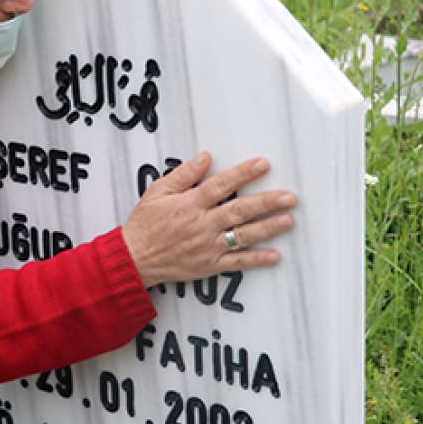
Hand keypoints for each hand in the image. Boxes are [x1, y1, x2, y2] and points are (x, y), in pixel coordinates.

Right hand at [122, 152, 295, 287]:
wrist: (133, 258)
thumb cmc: (144, 224)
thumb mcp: (157, 192)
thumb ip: (183, 175)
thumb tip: (206, 158)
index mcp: (190, 204)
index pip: (222, 185)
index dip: (244, 173)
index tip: (263, 164)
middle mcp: (202, 225)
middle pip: (240, 210)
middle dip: (267, 202)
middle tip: (289, 196)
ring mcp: (208, 247)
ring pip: (243, 235)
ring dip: (268, 228)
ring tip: (288, 220)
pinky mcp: (209, 266)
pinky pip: (236, 263)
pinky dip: (256, 260)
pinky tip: (275, 255)